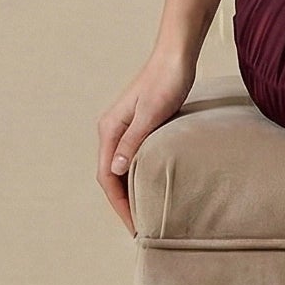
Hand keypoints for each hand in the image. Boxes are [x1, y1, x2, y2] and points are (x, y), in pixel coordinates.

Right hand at [96, 43, 197, 234]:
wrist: (177, 56)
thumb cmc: (166, 81)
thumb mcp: (151, 114)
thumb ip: (133, 141)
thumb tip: (115, 170)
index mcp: (109, 129)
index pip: (106, 177)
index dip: (119, 204)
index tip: (134, 226)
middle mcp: (112, 130)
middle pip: (111, 176)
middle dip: (122, 203)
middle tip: (139, 228)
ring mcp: (125, 128)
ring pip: (121, 168)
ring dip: (129, 191)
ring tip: (145, 213)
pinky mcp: (139, 125)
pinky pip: (133, 158)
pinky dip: (138, 176)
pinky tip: (152, 186)